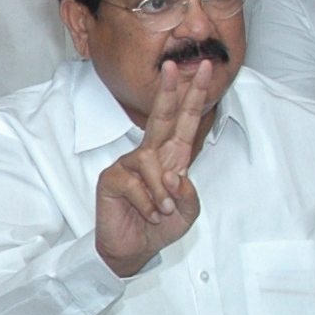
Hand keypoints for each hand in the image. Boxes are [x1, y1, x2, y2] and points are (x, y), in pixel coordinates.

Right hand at [94, 61, 212, 276]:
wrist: (133, 250)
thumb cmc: (159, 228)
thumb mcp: (186, 215)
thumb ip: (189, 195)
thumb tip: (175, 175)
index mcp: (172, 160)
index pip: (184, 123)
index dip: (193, 97)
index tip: (203, 70)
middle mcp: (151, 156)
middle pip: (161, 117)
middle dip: (170, 91)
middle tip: (175, 65)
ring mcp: (128, 165)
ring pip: (150, 162)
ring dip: (161, 191)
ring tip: (163, 210)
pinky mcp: (112, 179)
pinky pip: (134, 183)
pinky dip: (147, 203)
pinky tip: (148, 214)